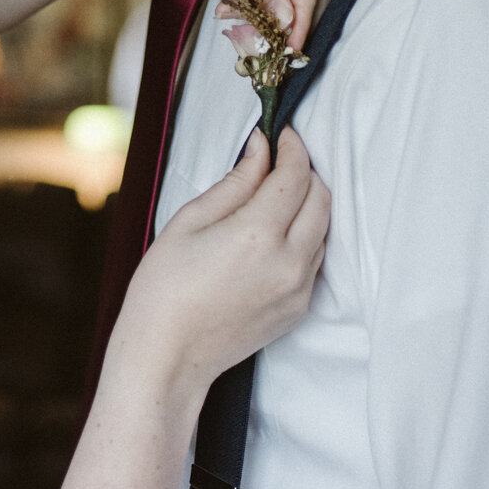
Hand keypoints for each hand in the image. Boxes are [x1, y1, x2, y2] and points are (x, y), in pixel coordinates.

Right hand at [111, 129, 329, 393]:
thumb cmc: (164, 288)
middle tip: (277, 160)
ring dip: (308, 203)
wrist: (166, 356)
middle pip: (321, 197)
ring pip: (324, 228)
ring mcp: (299, 289)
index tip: (282, 133)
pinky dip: (305, 235)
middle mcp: (288, 262)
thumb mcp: (189, 222)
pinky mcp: (300, 308)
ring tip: (274, 194)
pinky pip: (316, 259)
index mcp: (256, 235)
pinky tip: (274, 233)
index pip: (295, 175)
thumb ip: (235, 182)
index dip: (292, 146)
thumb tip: (261, 149)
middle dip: (304, 170)